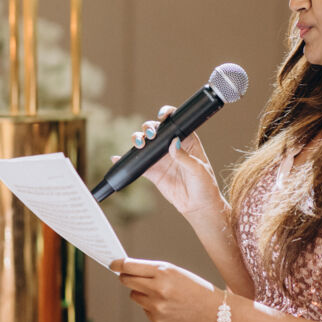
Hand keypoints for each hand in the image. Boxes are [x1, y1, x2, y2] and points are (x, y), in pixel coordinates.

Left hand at [110, 257, 221, 321]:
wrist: (215, 312)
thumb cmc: (195, 288)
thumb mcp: (176, 273)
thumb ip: (152, 271)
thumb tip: (126, 271)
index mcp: (163, 272)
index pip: (130, 266)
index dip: (118, 264)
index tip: (112, 264)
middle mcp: (158, 289)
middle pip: (126, 281)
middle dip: (126, 277)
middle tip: (128, 276)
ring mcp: (156, 307)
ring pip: (134, 296)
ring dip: (140, 293)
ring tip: (160, 294)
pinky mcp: (157, 321)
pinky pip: (145, 309)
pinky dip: (151, 307)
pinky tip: (168, 307)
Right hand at [121, 105, 227, 219]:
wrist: (198, 206)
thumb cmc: (205, 186)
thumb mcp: (198, 170)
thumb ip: (185, 157)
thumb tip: (173, 144)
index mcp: (187, 141)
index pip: (175, 122)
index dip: (167, 115)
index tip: (162, 116)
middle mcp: (171, 146)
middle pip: (156, 130)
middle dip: (149, 128)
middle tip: (149, 135)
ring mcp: (161, 158)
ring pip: (145, 144)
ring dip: (138, 140)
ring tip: (138, 144)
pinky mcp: (153, 172)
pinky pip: (138, 163)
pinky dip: (126, 160)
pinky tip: (117, 157)